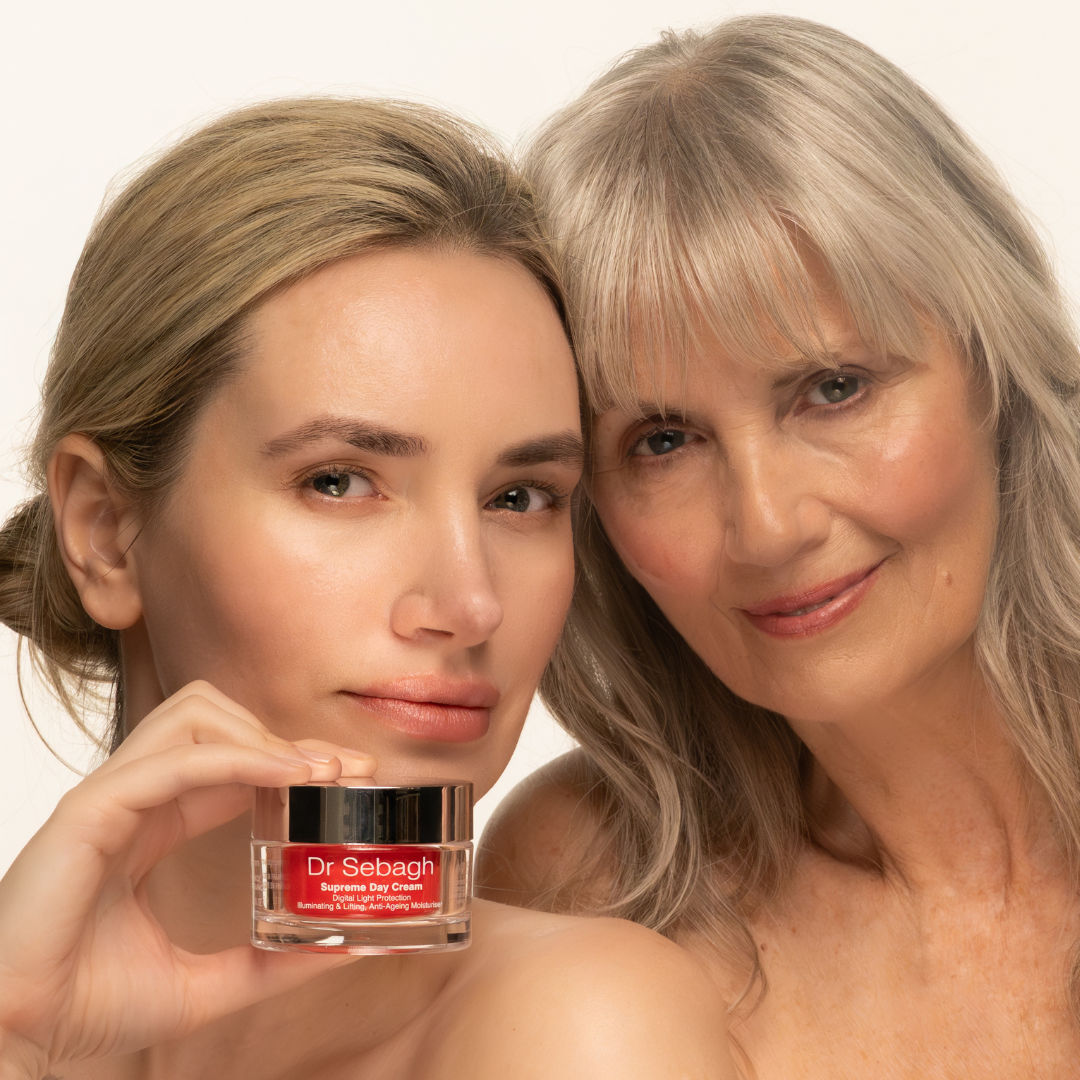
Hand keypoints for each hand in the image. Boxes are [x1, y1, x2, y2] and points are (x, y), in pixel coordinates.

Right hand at [0, 681, 374, 1076]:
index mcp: (154, 825)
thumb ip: (269, 965)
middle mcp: (136, 798)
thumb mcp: (205, 986)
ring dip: (263, 735)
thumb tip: (343, 951)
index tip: (350, 774)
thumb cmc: (86, 1006)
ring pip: (193, 717)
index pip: (234, 764)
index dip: (292, 760)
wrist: (16, 1039)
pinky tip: (289, 776)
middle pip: (219, 722)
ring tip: (315, 772)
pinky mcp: (91, 809)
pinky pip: (175, 760)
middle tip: (348, 768)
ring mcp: (111, 796)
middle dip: (286, 736)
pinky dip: (239, 759)